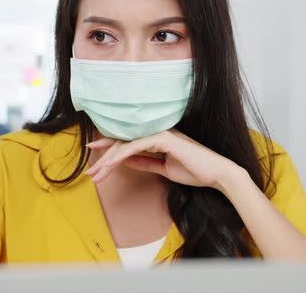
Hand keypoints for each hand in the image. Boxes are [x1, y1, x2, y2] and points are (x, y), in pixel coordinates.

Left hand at [84, 129, 249, 193]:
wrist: (216, 174)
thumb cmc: (194, 170)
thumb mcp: (164, 169)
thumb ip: (146, 163)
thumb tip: (127, 161)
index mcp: (157, 137)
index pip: (128, 139)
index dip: (109, 145)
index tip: (93, 152)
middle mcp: (157, 131)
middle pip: (123, 140)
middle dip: (104, 154)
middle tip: (89, 170)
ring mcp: (161, 133)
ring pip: (127, 143)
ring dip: (109, 160)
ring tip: (96, 173)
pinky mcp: (165, 139)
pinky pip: (137, 146)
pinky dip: (121, 155)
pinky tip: (110, 164)